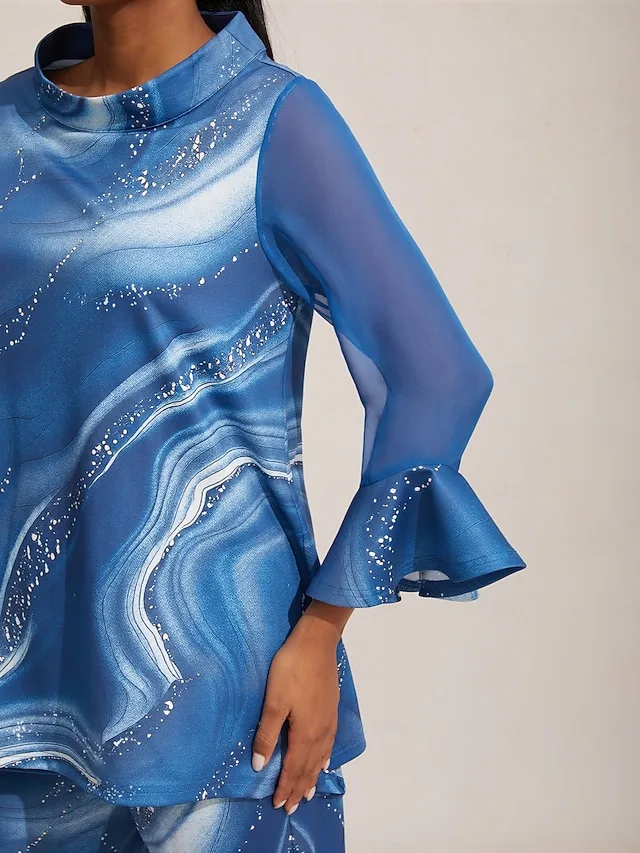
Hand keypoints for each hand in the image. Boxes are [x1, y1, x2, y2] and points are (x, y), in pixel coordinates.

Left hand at [251, 599, 352, 813]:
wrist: (317, 642)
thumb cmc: (291, 669)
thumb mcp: (274, 701)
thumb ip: (267, 734)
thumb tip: (259, 765)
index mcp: (305, 733)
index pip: (293, 768)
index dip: (286, 787)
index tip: (279, 805)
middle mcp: (320, 732)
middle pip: (309, 767)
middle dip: (299, 788)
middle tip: (292, 808)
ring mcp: (328, 720)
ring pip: (320, 757)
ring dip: (312, 777)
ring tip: (309, 793)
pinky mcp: (331, 709)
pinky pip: (329, 744)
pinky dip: (324, 758)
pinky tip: (325, 760)